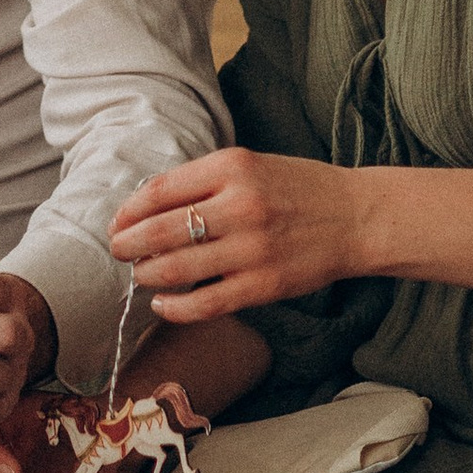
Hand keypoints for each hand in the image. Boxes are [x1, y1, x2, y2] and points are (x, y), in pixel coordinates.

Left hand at [108, 145, 361, 324]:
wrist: (356, 217)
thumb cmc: (298, 188)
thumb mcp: (250, 164)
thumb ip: (203, 180)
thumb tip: (146, 206)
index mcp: (232, 167)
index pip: (159, 190)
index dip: (128, 210)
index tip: (117, 223)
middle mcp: (240, 205)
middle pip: (160, 230)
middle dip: (127, 244)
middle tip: (116, 251)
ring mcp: (252, 248)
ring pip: (177, 268)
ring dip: (146, 274)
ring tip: (139, 274)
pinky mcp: (263, 285)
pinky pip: (205, 303)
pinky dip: (174, 307)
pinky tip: (161, 303)